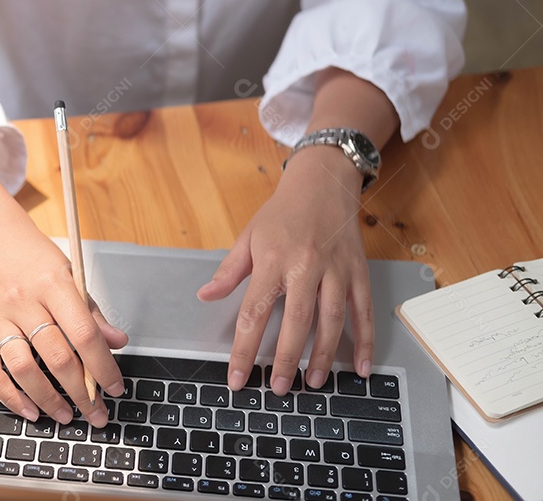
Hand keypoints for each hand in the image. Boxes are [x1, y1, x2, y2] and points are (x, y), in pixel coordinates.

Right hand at [0, 216, 127, 427]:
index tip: (116, 388)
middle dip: (81, 393)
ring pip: (23, 369)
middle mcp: (22, 302)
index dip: (103, 366)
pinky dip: (10, 397)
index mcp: (52, 284)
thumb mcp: (70, 273)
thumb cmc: (33, 258)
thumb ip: (91, 311)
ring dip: (48, 400)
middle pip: (57, 357)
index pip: (83, 334)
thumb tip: (117, 342)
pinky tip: (29, 410)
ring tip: (65, 415)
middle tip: (96, 413)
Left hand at [197, 146, 374, 394]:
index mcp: (273, 260)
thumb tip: (205, 296)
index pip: (255, 312)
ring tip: (314, 383)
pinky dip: (365, 341)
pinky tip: (359, 367)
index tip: (238, 376)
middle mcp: (306, 266)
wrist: (323, 182)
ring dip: (323, 356)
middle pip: (297, 321)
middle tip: (279, 388)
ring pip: (332, 320)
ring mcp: (336, 270)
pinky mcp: (359, 272)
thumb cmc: (282, 212)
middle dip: (287, 359)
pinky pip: (363, 312)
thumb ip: (229, 271)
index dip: (245, 348)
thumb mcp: (248, 236)